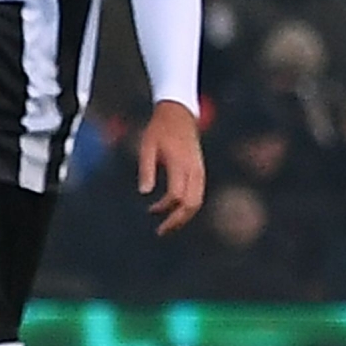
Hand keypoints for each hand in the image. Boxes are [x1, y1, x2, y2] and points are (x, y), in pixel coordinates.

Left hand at [136, 100, 206, 235]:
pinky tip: (175, 212)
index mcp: (179, 163)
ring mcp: (200, 171)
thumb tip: (144, 193)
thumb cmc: (159, 129)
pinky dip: (188, 207)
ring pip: (197, 202)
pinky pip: (198, 195)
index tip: (150, 210)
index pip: (176, 195)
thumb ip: (146, 169)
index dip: (164, 206)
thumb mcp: (147, 146)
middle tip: (161, 231)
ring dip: (184, 217)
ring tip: (168, 226)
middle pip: (192, 204)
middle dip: (177, 220)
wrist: (179, 114)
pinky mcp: (200, 171)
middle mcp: (193, 169)